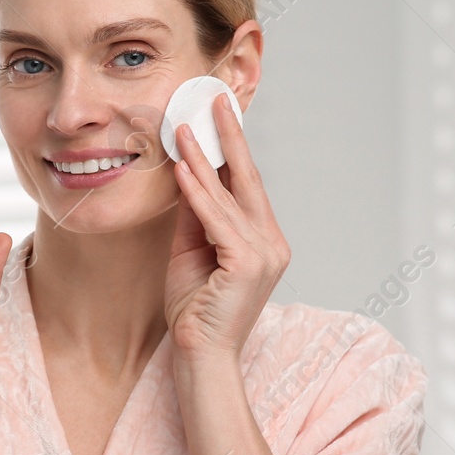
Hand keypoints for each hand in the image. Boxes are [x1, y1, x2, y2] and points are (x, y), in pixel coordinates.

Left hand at [163, 93, 290, 362]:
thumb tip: (186, 174)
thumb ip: (194, 216)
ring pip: (229, 194)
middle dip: (229, 136)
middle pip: (247, 178)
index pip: (246, 184)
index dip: (231, 148)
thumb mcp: (190, 252)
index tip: (217, 115)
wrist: (200, 356)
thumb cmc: (195, 310)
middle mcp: (271, 243)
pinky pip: (216, 218)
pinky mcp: (248, 264)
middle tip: (215, 99)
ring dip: (203, 156)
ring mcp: (264, 253)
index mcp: (262, 240)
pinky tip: (182, 167)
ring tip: (183, 125)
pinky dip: (197, 191)